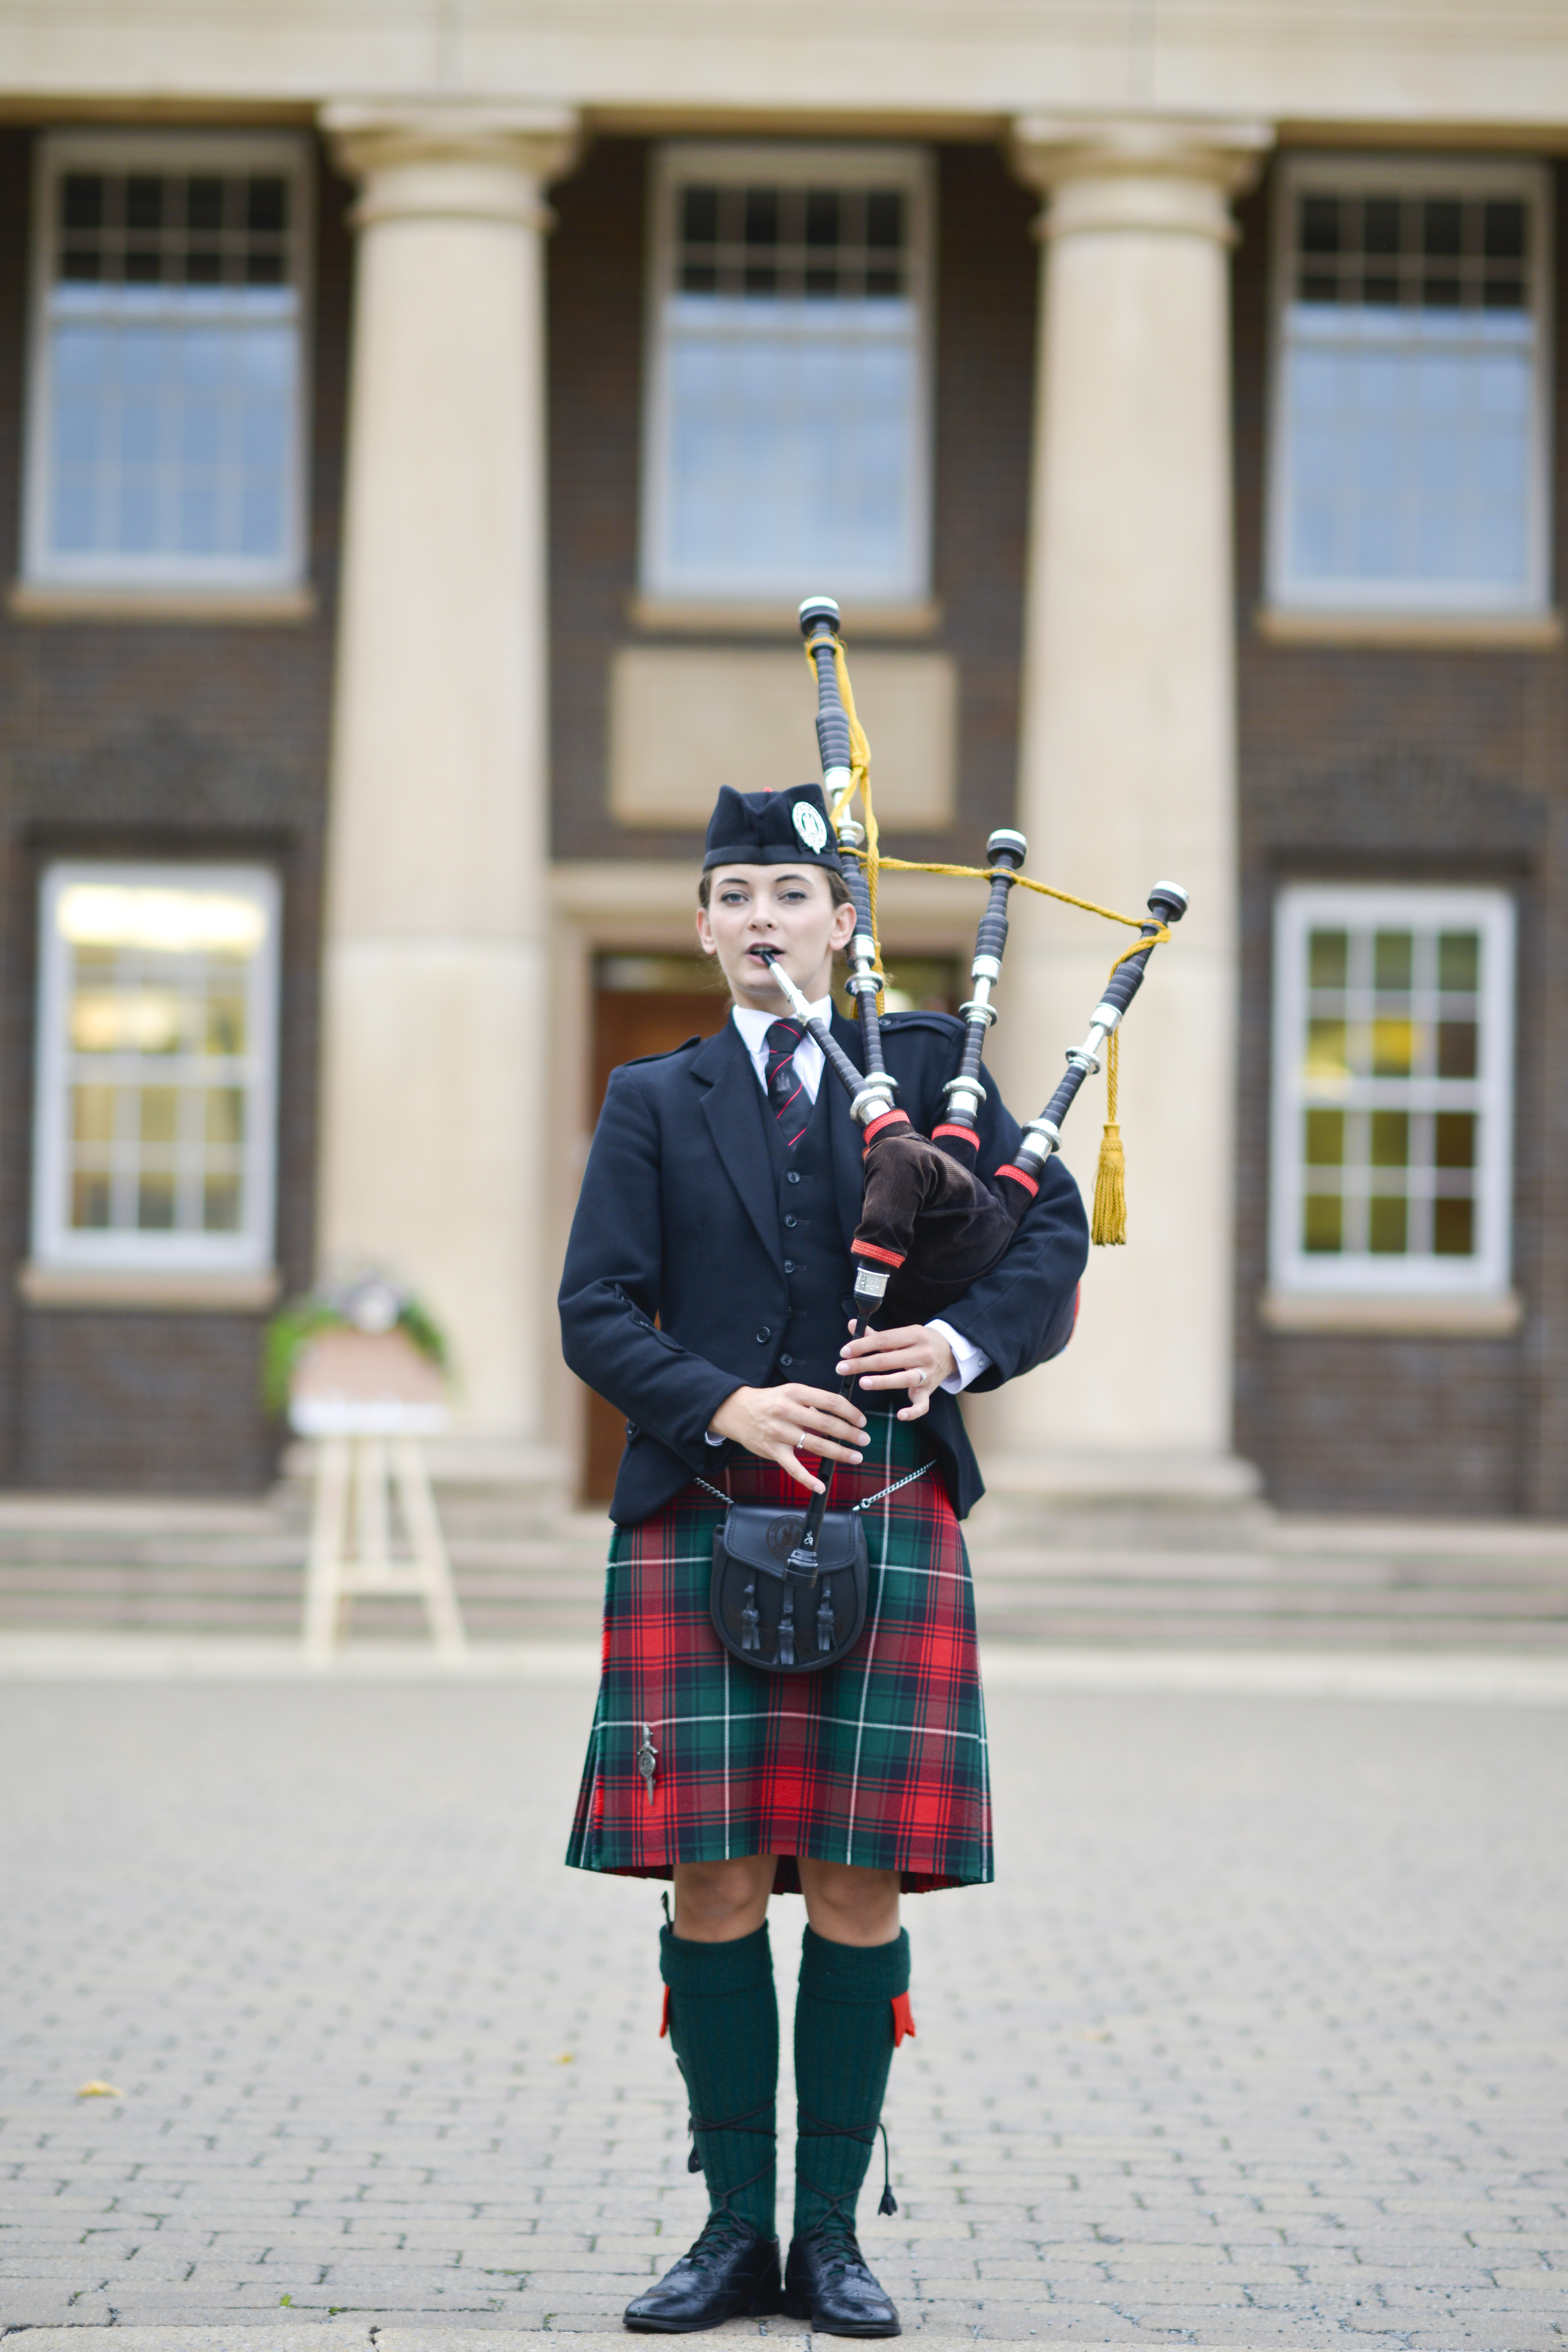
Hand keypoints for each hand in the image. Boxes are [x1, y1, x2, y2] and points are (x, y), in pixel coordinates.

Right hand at [709, 1383, 868, 1494]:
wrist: (735, 1410)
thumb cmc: (767, 1401)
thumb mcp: (789, 1391)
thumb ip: (812, 1401)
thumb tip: (839, 1413)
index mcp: (795, 1393)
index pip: (830, 1401)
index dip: (850, 1412)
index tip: (861, 1421)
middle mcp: (787, 1411)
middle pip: (826, 1423)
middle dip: (850, 1434)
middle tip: (864, 1440)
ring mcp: (779, 1432)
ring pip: (815, 1445)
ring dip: (839, 1453)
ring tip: (855, 1457)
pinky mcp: (772, 1450)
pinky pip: (793, 1468)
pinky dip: (808, 1479)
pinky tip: (821, 1486)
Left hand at [837, 1322, 956, 1422]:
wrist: (950, 1351)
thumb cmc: (918, 1342)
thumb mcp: (902, 1334)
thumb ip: (876, 1334)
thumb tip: (851, 1325)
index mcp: (914, 1334)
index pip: (884, 1339)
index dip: (862, 1345)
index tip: (844, 1352)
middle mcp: (922, 1353)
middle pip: (888, 1360)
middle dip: (862, 1364)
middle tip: (841, 1368)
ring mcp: (927, 1373)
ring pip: (903, 1379)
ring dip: (881, 1382)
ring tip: (862, 1383)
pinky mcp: (930, 1390)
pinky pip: (923, 1404)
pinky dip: (913, 1412)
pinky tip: (900, 1415)